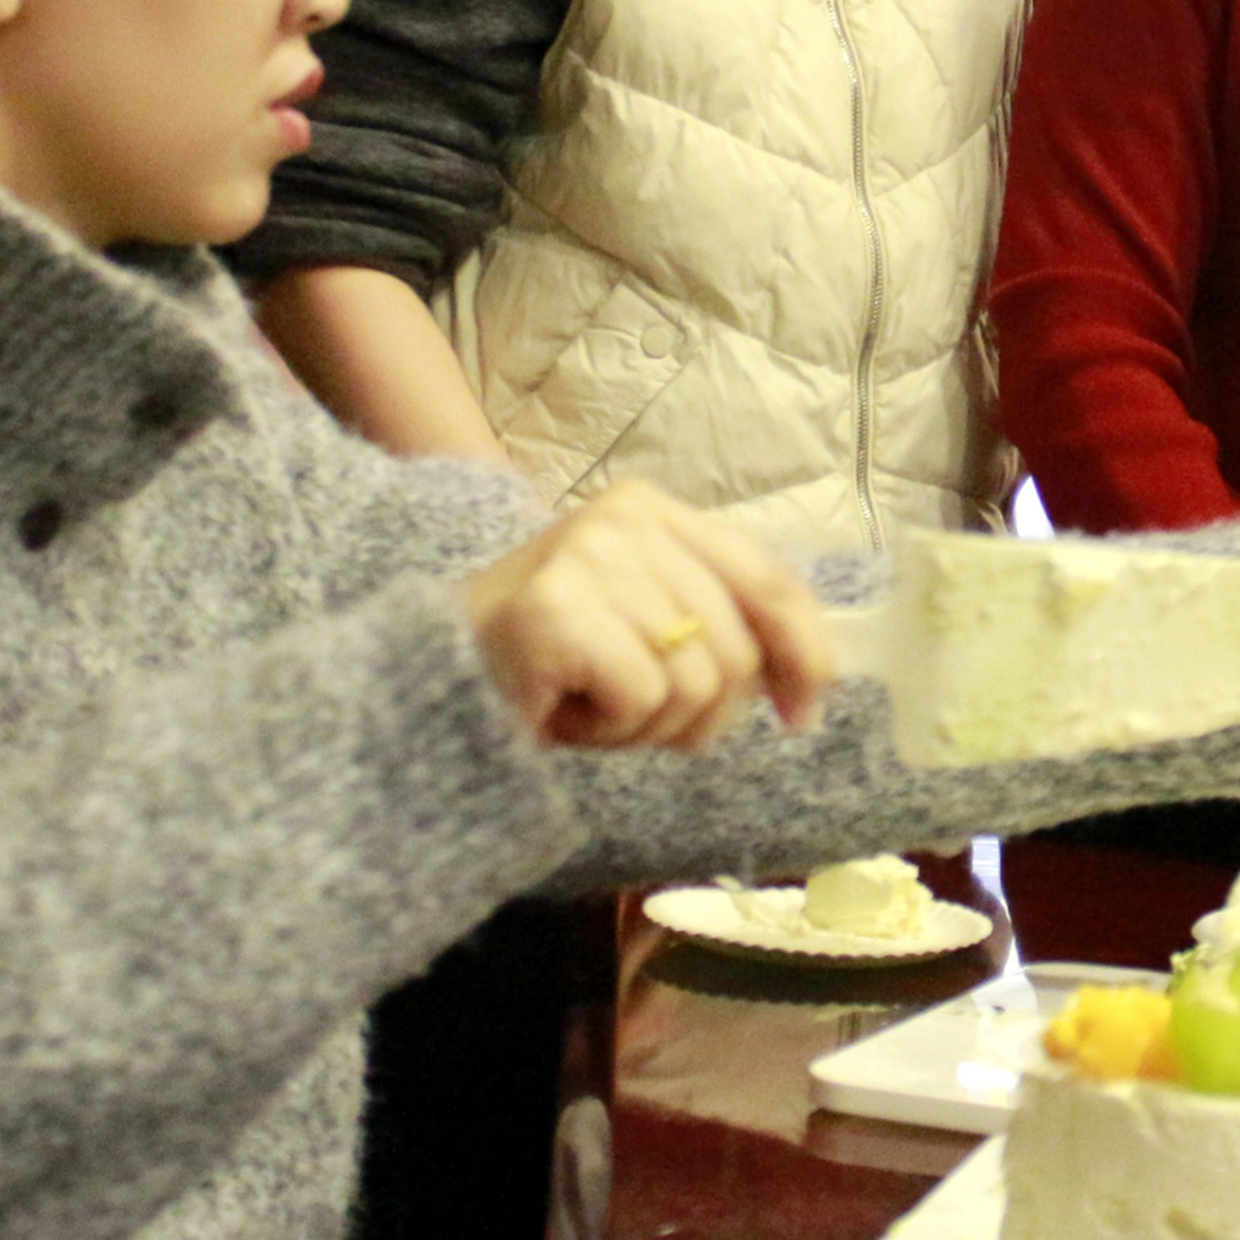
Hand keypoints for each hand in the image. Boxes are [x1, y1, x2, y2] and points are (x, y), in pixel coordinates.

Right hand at [459, 481, 830, 750]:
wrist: (426, 683)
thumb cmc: (546, 665)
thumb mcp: (645, 623)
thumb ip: (719, 626)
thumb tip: (812, 680)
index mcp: (652, 509)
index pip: (770, 579)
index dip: (803, 652)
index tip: (802, 713)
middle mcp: (625, 518)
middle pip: (738, 649)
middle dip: (701, 712)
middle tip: (632, 714)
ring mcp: (589, 557)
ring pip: (696, 682)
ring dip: (648, 724)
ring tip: (590, 707)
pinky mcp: (559, 610)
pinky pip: (643, 697)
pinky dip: (609, 730)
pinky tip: (563, 712)